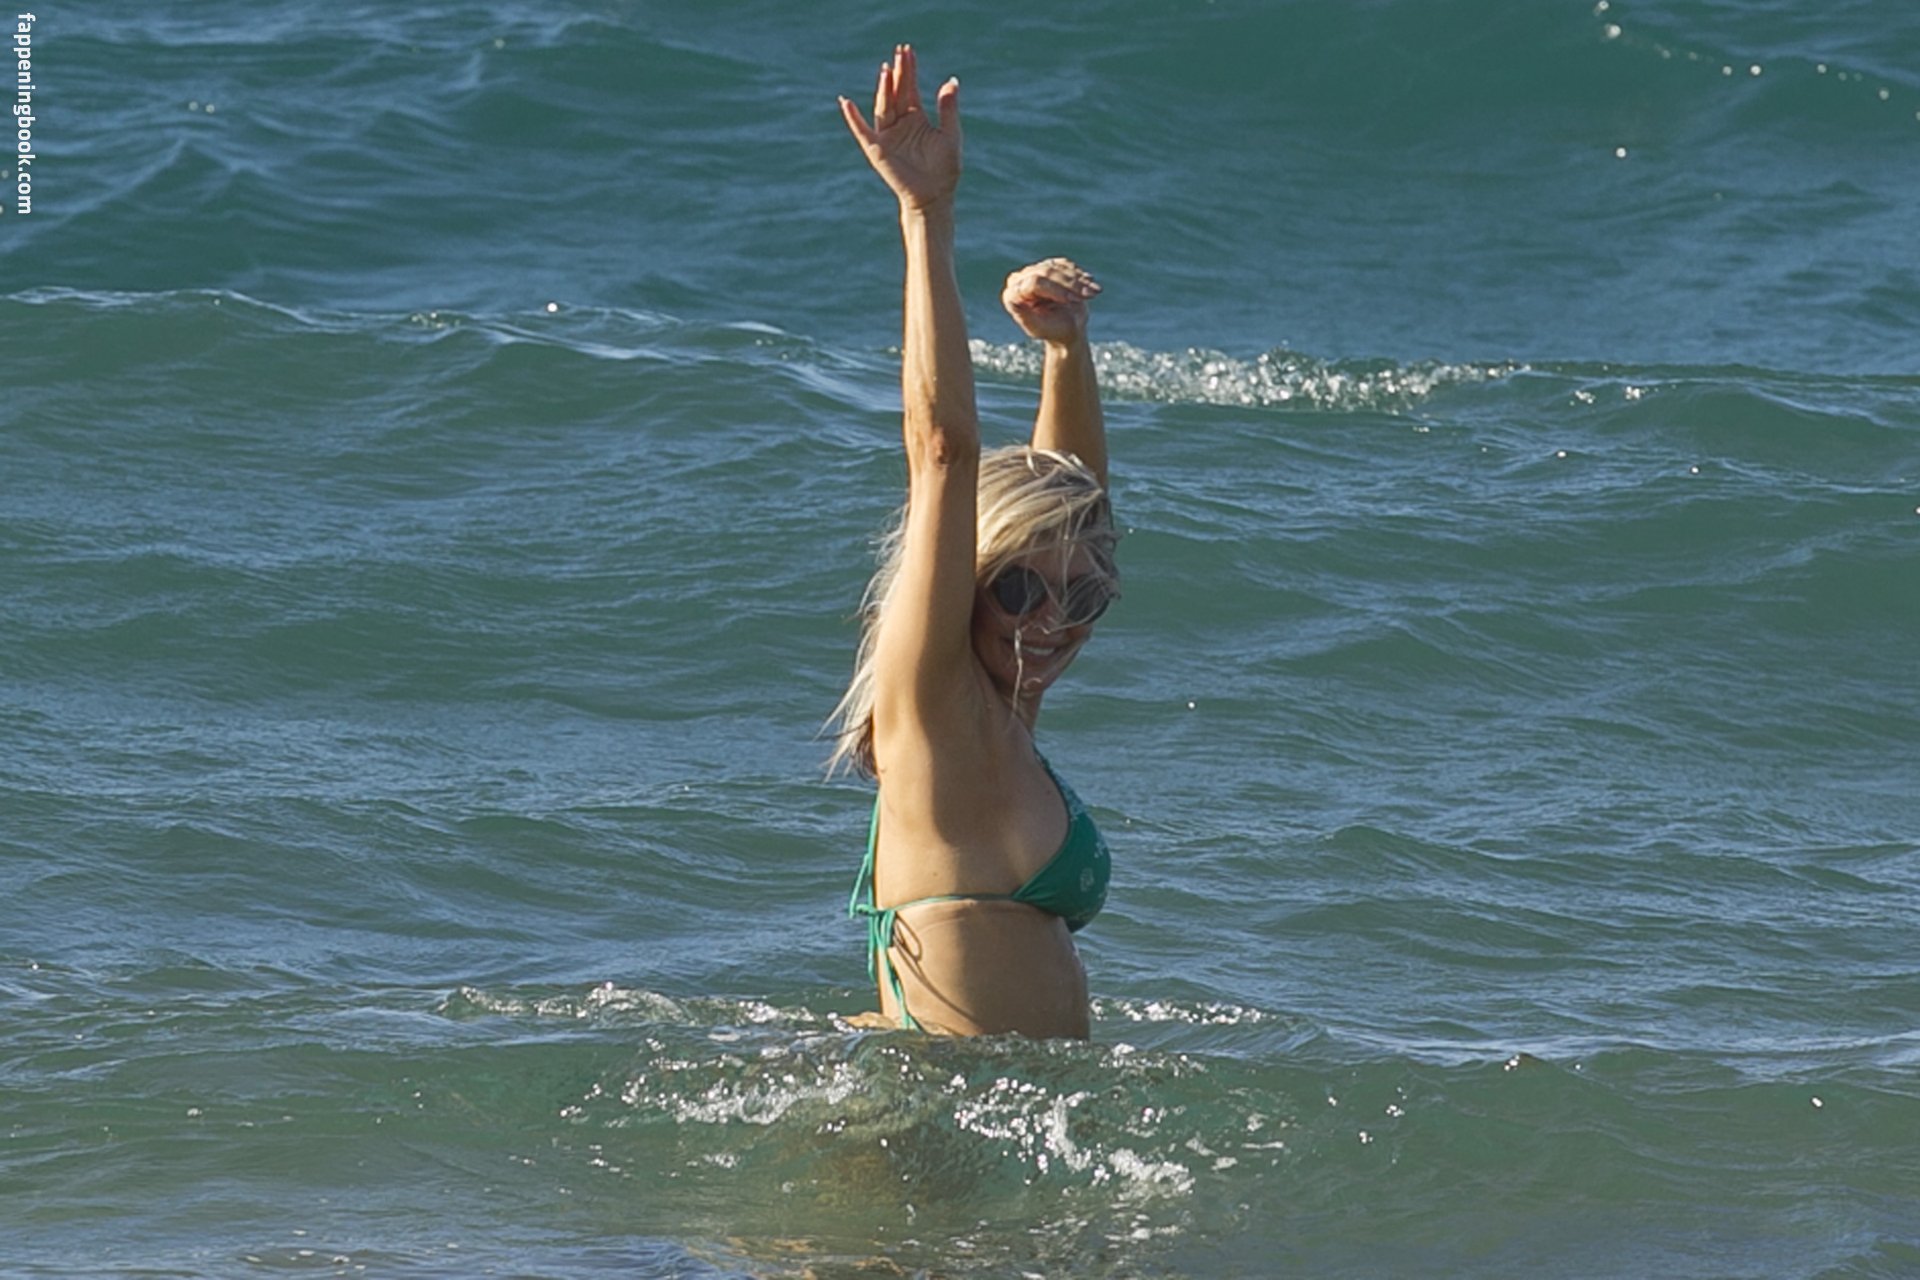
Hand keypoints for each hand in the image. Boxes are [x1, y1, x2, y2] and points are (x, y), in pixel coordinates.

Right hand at [839, 45, 961, 210]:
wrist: (933, 197)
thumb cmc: (944, 170)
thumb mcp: (950, 135)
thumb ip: (948, 109)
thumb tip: (951, 81)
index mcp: (916, 118)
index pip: (910, 88)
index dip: (909, 70)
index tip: (908, 50)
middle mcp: (900, 123)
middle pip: (896, 92)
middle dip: (897, 72)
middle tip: (898, 51)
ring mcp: (887, 135)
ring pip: (883, 106)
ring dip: (883, 88)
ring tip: (886, 70)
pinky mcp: (876, 150)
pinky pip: (862, 131)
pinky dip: (853, 118)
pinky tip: (846, 102)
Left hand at [1002, 258, 1099, 345]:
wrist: (1067, 329)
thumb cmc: (1053, 331)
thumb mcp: (1039, 328)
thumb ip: (1026, 316)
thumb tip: (1013, 300)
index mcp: (1012, 295)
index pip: (1034, 283)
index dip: (1056, 290)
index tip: (1073, 300)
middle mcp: (1020, 280)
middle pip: (1047, 273)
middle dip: (1071, 284)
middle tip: (1090, 295)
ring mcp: (1034, 270)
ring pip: (1058, 268)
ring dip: (1079, 280)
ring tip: (1095, 292)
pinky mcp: (1049, 266)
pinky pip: (1065, 265)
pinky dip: (1079, 275)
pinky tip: (1090, 284)